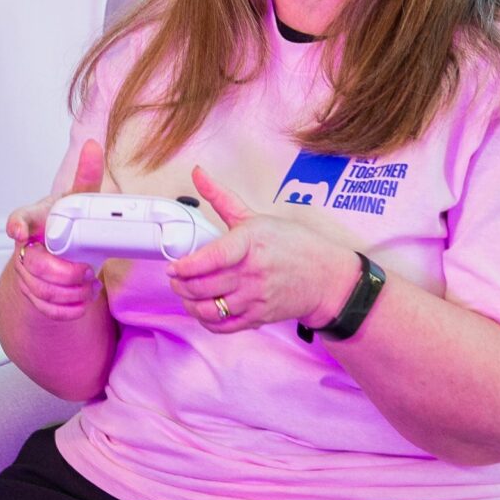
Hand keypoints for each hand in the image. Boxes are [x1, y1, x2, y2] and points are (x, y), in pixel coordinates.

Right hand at [4, 138, 107, 321]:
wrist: (56, 251)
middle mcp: (25, 246)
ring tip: (90, 286)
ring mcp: (25, 272)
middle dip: (63, 273)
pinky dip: (68, 309)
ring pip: (41, 290)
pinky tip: (84, 300)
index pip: (20, 220)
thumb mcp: (76, 199)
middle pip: (34, 264)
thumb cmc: (64, 221)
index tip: (17, 232)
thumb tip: (95, 145)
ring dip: (70, 293)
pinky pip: (45, 308)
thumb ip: (86, 176)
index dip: (17, 225)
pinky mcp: (32, 294)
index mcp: (35, 219)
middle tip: (86, 271)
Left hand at [163, 167, 363, 334]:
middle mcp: (251, 273)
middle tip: (175, 276)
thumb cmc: (293, 245)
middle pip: (203, 286)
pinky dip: (206, 319)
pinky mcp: (257, 317)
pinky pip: (223, 326)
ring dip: (189, 303)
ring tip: (185, 292)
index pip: (213, 258)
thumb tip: (198, 173)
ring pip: (209, 309)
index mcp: (250, 244)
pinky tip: (202, 308)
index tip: (174, 265)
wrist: (326, 278)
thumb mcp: (256, 217)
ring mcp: (254, 298)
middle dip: (180, 283)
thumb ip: (221, 198)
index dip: (187, 265)